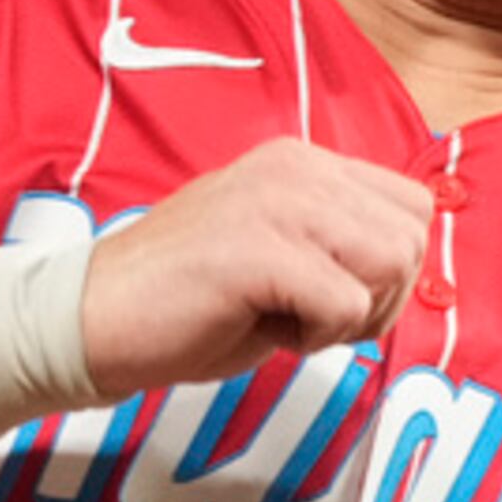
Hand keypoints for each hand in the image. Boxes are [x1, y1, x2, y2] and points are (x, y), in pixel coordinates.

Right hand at [78, 138, 433, 395]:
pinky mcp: (259, 250)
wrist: (89, 320)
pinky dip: (316, 339)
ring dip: (350, 318)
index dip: (386, 271)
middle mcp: (296, 169)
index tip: (326, 296)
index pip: (412, 207)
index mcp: (302, 163)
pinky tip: (264, 331)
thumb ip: (338, 245)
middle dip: (378, 299)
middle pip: (411, 239)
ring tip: (287, 321)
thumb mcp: (280, 253)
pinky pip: (346, 305)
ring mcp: (276, 203)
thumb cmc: (183, 303)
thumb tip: (405, 271)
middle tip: (310, 318)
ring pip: (391, 267)